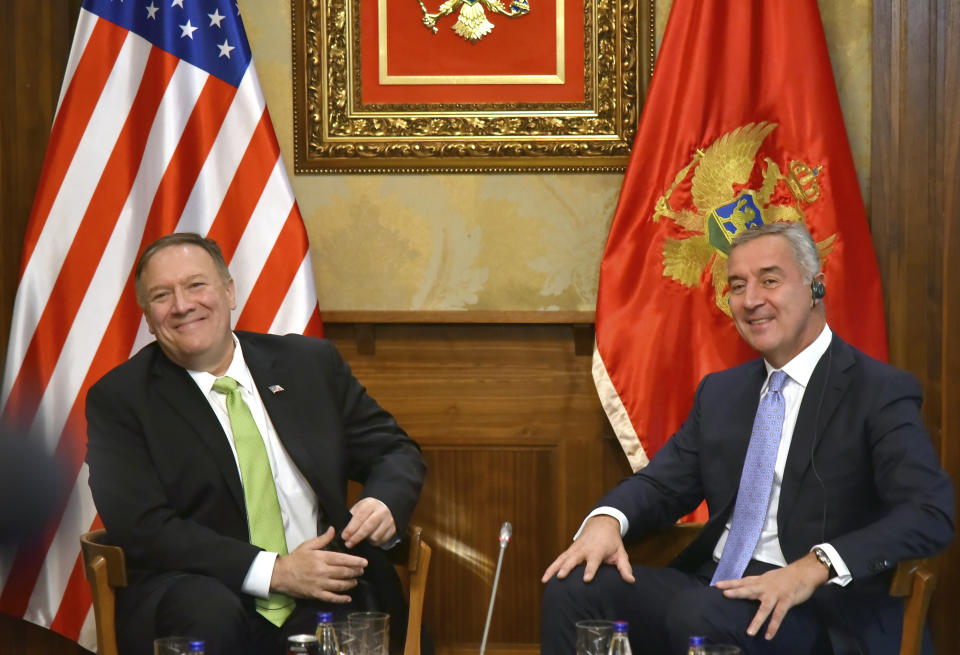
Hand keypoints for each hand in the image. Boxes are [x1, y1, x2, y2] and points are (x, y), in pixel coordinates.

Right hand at [270, 527, 367, 602]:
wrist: (280, 574)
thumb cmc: (295, 559)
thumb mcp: (308, 545)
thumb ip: (323, 539)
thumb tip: (333, 529)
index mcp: (321, 558)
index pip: (343, 559)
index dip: (355, 561)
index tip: (364, 562)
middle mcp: (322, 571)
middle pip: (344, 572)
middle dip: (355, 572)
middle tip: (362, 571)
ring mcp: (319, 584)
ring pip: (340, 585)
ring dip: (350, 583)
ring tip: (356, 581)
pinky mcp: (316, 594)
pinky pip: (331, 598)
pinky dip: (341, 599)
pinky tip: (348, 598)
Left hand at [342, 497, 396, 547]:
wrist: (385, 506)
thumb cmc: (368, 509)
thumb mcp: (359, 508)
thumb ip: (351, 518)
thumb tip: (343, 531)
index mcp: (370, 504)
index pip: (359, 518)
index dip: (351, 529)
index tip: (344, 536)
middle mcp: (381, 511)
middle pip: (368, 528)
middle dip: (356, 538)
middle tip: (348, 544)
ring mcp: (388, 520)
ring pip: (375, 537)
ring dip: (366, 541)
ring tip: (360, 540)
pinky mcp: (393, 529)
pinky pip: (382, 541)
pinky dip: (374, 543)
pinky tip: (369, 539)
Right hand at [540, 515, 633, 583]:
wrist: (601, 523)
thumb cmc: (612, 541)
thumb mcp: (621, 552)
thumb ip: (624, 567)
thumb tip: (631, 580)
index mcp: (597, 550)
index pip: (593, 561)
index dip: (590, 570)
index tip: (586, 579)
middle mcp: (584, 549)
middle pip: (574, 559)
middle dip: (567, 568)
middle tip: (561, 577)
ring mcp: (575, 549)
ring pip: (562, 559)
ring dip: (554, 568)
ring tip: (546, 580)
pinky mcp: (570, 550)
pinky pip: (559, 559)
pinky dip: (551, 567)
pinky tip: (545, 578)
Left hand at [714, 553, 828, 638]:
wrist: (804, 573)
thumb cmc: (785, 577)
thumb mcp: (768, 578)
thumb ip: (757, 583)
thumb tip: (746, 587)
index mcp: (760, 581)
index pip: (743, 581)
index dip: (730, 583)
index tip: (716, 584)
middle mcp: (765, 586)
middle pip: (749, 589)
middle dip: (737, 591)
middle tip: (724, 594)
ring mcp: (776, 594)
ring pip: (764, 608)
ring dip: (757, 620)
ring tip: (749, 632)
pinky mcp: (786, 601)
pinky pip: (779, 615)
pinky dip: (774, 626)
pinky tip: (768, 635)